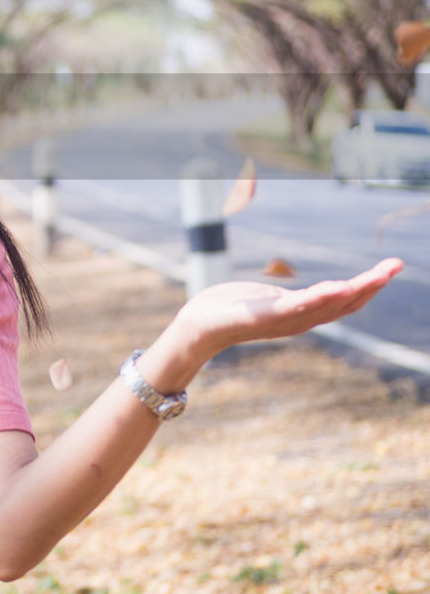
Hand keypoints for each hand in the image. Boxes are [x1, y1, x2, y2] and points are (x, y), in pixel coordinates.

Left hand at [174, 257, 403, 359]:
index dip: (368, 287)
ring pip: (327, 305)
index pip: (343, 302)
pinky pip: (297, 306)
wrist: (198, 327)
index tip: (390, 268)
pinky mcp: (264, 316)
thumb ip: (290, 300)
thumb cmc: (229, 311)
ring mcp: (283, 320)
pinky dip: (319, 297)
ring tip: (378, 275)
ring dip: (354, 290)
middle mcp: (298, 320)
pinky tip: (337, 287)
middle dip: (371, 285)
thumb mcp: (268, 301)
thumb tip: (307, 296)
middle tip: (395, 266)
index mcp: (301, 313)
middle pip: (344, 304)